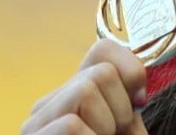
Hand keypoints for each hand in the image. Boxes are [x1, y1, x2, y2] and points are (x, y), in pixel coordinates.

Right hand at [21, 39, 148, 134]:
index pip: (104, 48)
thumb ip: (128, 95)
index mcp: (72, 92)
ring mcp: (36, 122)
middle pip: (101, 72)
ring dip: (108, 124)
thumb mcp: (126, 122)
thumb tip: (138, 63)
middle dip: (122, 107)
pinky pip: (70, 124)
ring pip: (86, 90)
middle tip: (114, 132)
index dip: (131, 70)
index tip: (139, 102)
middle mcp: (48, 103)